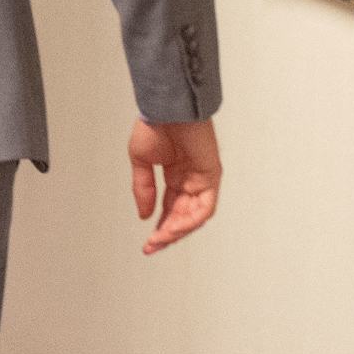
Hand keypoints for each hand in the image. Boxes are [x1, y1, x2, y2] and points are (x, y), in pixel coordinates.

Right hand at [129, 118, 221, 255]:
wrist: (166, 107)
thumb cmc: (155, 125)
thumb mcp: (141, 162)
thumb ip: (143, 190)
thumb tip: (144, 214)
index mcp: (176, 175)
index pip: (170, 209)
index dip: (159, 227)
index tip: (148, 242)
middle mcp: (191, 180)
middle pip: (183, 216)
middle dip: (167, 234)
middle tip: (152, 246)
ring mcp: (203, 179)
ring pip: (194, 216)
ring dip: (177, 230)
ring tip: (160, 239)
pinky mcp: (212, 176)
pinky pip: (205, 206)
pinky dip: (190, 220)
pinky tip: (174, 227)